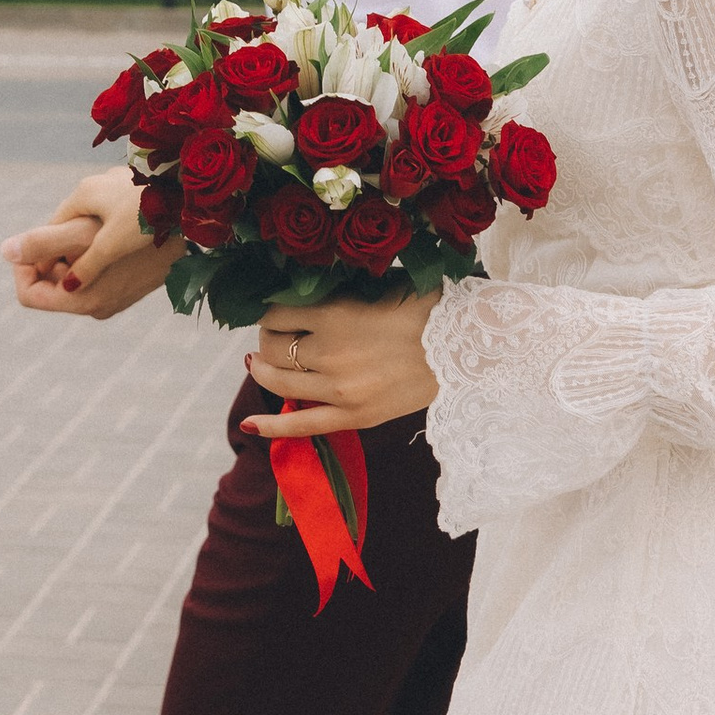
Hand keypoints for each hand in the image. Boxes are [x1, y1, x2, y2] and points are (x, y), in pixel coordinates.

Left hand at [1, 167, 177, 321]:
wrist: (188, 221)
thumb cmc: (134, 222)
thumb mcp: (82, 231)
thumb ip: (41, 243)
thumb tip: (4, 252)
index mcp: (82, 301)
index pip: (28, 294)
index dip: (22, 264)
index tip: (32, 237)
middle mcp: (97, 308)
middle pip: (51, 283)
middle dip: (50, 252)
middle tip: (69, 223)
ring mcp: (113, 300)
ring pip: (71, 274)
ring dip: (70, 248)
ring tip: (91, 222)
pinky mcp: (127, 288)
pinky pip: (92, 272)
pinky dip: (90, 251)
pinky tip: (106, 227)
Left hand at [244, 289, 438, 437]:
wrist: (465, 347)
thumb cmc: (425, 309)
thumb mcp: (374, 288)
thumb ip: (335, 295)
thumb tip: (298, 301)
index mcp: (334, 313)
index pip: (276, 313)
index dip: (271, 312)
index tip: (277, 313)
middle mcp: (329, 352)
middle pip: (273, 348)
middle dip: (268, 340)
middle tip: (276, 336)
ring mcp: (339, 388)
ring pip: (279, 382)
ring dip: (264, 371)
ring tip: (263, 364)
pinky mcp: (354, 416)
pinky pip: (303, 425)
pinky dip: (271, 426)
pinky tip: (249, 425)